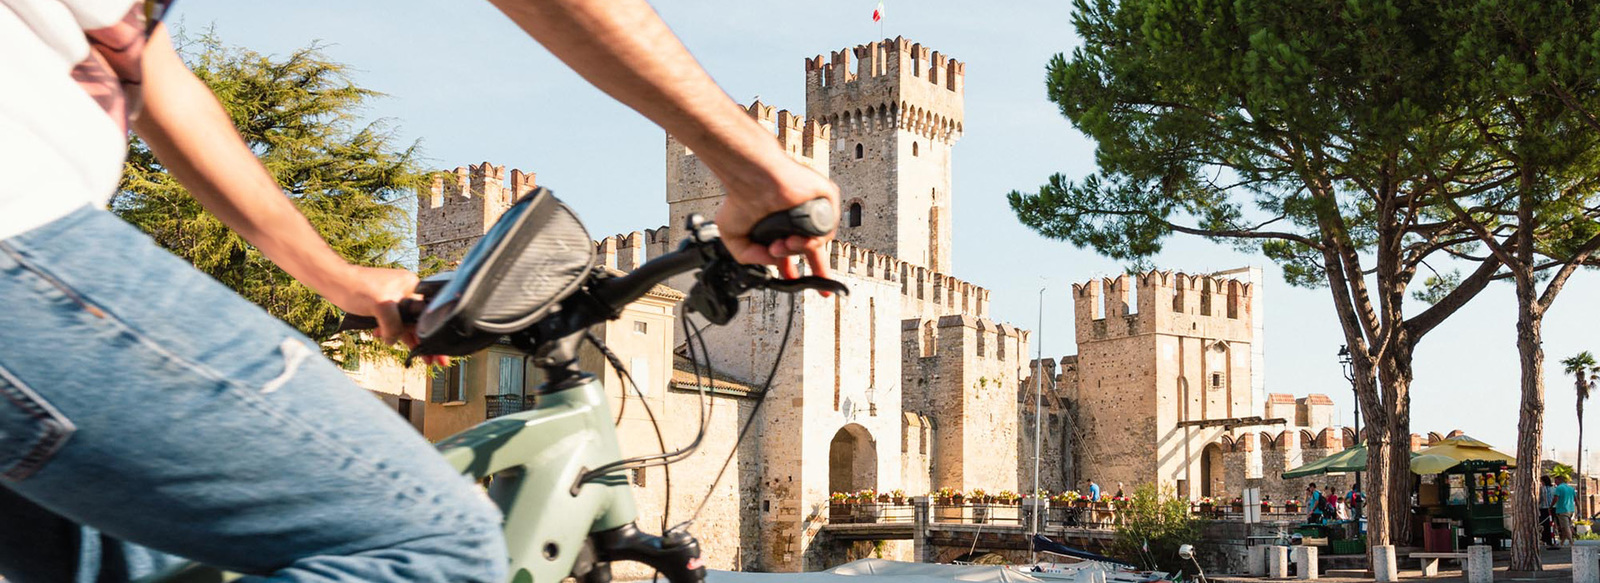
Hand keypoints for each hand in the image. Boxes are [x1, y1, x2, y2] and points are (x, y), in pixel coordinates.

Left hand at [326, 265, 447, 366]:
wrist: (334, 283)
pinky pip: (394, 324)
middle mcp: (406, 292)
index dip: (434, 332)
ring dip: (409, 340)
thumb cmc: (356, 287)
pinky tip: (385, 340)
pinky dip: (392, 334)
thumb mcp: (381, 306)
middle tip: (436, 360)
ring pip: (407, 325)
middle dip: (425, 341)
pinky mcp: (384, 308)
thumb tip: (395, 341)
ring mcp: (395, 300)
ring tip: (420, 358)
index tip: (440, 350)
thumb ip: (394, 325)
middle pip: (420, 321)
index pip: (427, 312)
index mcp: (412, 285)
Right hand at [712, 155, 839, 280]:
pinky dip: (814, 238)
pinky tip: (795, 237)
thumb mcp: (734, 237)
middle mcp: (797, 219)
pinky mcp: (825, 199)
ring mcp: (812, 209)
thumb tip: (771, 264)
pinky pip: (827, 226)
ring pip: (817, 242)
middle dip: (819, 271)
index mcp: (779, 227)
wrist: (752, 179)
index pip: (791, 252)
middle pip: (814, 249)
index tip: (792, 280)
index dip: (791, 268)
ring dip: (799, 250)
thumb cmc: (739, 199)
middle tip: (823, 290)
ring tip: (783, 245)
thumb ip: (749, 257)